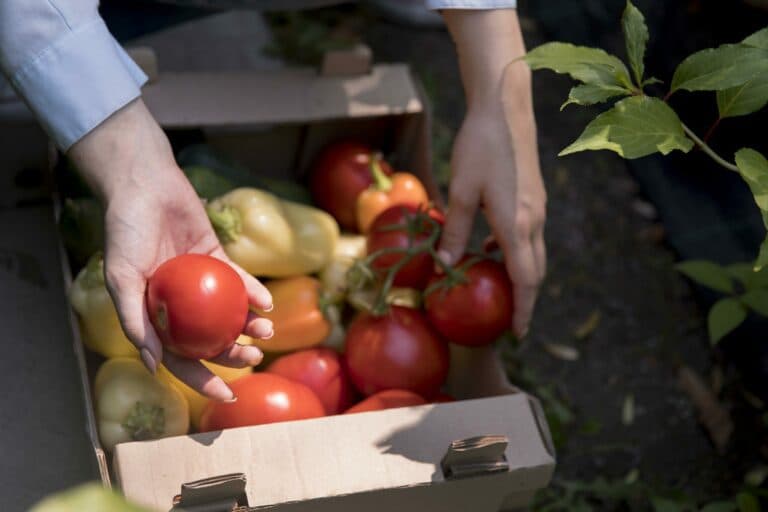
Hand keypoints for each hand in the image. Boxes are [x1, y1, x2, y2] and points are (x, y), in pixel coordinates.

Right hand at [69, 99, 272, 400]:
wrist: (146, 185)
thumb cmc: (126, 231)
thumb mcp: (122, 277)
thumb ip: (134, 320)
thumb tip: (153, 366)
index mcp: (153, 315)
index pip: (179, 357)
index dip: (201, 379)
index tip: (226, 394)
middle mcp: (177, 304)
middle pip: (209, 339)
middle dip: (233, 355)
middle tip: (253, 357)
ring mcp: (199, 282)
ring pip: (228, 314)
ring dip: (248, 326)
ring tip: (266, 332)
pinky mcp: (216, 259)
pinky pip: (238, 282)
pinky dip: (252, 293)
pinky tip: (267, 303)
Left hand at [439, 105, 545, 337]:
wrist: (505, 109)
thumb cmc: (479, 147)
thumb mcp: (461, 191)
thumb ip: (456, 231)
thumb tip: (446, 264)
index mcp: (517, 224)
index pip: (525, 280)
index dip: (522, 309)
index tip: (516, 333)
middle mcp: (533, 220)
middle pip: (534, 272)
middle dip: (523, 299)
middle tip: (507, 319)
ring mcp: (537, 208)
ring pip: (533, 254)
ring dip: (519, 276)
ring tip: (497, 290)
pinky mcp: (533, 197)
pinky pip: (528, 236)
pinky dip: (516, 253)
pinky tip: (492, 249)